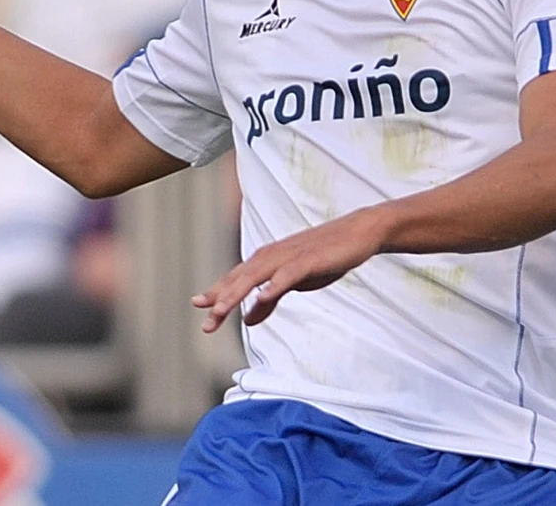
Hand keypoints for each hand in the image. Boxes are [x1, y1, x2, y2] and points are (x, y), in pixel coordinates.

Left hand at [191, 210, 388, 331]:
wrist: (358, 233)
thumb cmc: (324, 257)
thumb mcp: (294, 284)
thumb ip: (269, 300)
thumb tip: (248, 320)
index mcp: (267, 261)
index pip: (236, 279)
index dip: (217, 292)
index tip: (198, 306)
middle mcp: (272, 256)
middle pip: (240, 279)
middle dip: (221, 299)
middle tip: (205, 321)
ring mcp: (289, 256)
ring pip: (257, 276)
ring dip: (238, 294)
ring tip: (221, 311)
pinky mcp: (308, 259)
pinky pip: (288, 274)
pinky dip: (274, 285)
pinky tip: (264, 296)